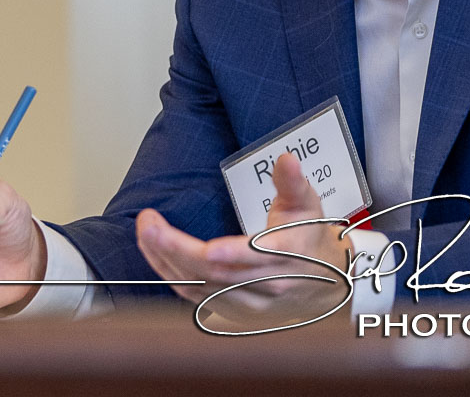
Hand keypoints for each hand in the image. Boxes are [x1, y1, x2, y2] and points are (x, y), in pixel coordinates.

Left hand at [136, 152, 352, 330]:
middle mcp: (267, 285)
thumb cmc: (309, 239)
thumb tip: (286, 159)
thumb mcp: (307, 205)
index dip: (235, 254)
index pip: (259, 257)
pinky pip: (193, 296)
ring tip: (147, 231)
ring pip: (199, 288)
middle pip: (216, 273)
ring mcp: (247, 302)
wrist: (322, 285)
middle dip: (177, 249)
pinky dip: (171, 274)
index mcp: (289, 255)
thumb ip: (292, 182)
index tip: (211, 248)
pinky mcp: (230, 310)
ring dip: (166, 260)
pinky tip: (157, 253)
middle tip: (150, 224)